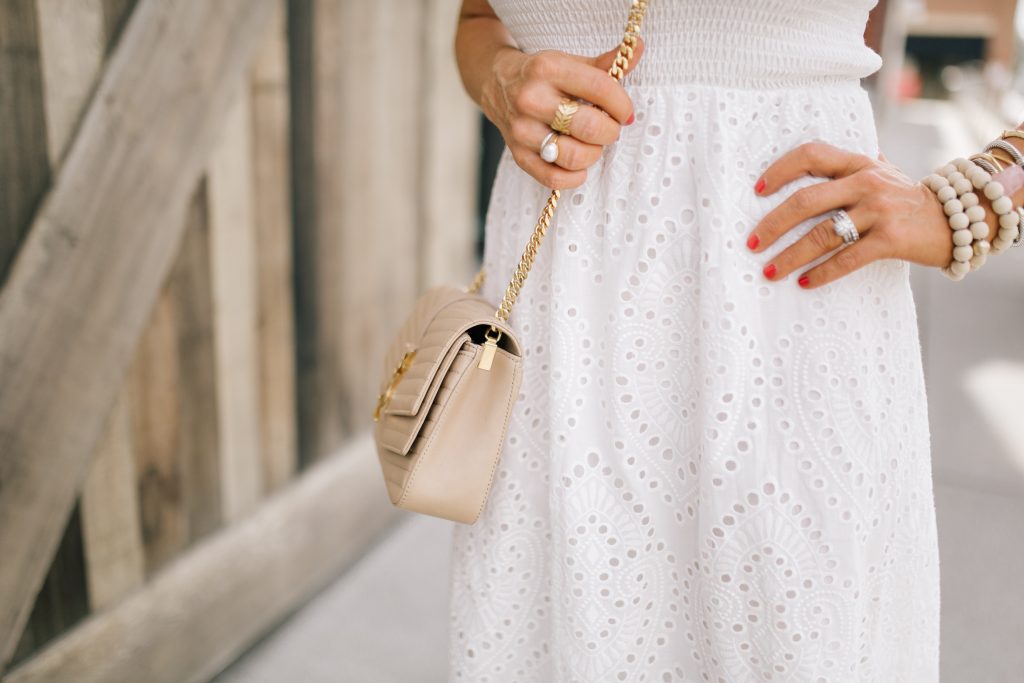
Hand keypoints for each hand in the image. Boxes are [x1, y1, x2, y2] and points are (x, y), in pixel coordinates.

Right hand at [481, 39, 644, 189]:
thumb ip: (605, 63)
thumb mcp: (570, 62)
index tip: (625, 112)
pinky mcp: (518, 155)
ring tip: (592, 145)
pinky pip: (554, 179)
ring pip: (573, 157)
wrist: (497, 84)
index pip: (600, 89)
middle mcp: (532, 99)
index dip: (622, 104)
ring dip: (593, 154)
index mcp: (548, 69)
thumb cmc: (542, 76)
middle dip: (610, 131)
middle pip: (589, 127)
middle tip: (609, 129)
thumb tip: (638, 48)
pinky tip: (579, 166)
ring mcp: (522, 130)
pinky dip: (574, 177)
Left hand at [745, 140, 954, 288]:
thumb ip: (851, 166)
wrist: (959, 218)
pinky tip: (804, 283)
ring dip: (791, 255)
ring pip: (823, 233)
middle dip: (773, 224)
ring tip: (770, 270)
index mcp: (858, 163)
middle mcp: (866, 182)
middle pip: (807, 200)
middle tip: (752, 244)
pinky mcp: (891, 239)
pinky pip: (847, 258)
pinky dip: (822, 273)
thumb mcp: (882, 172)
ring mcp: (879, 210)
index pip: (811, 155)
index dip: (780, 170)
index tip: (757, 190)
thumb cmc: (907, 199)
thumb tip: (810, 161)